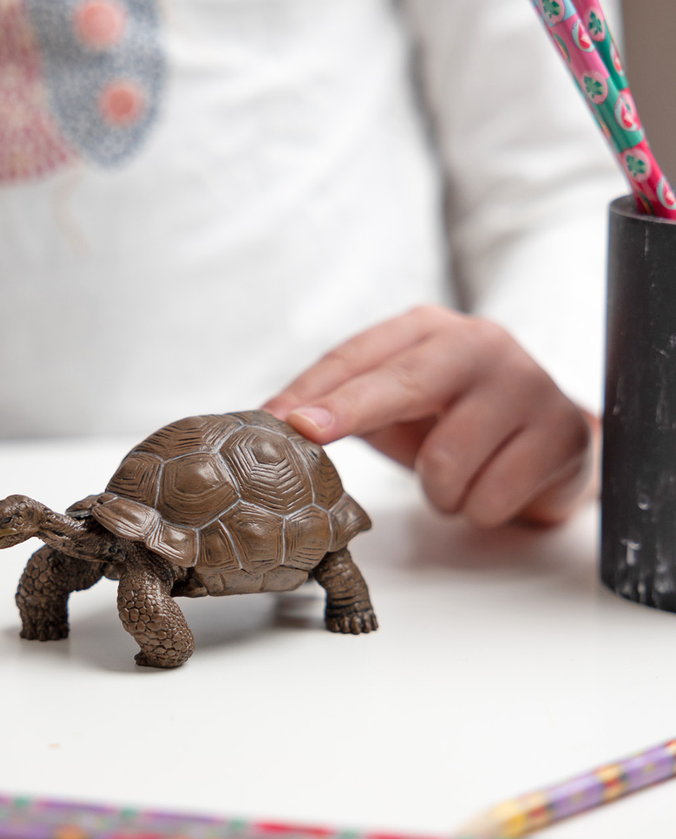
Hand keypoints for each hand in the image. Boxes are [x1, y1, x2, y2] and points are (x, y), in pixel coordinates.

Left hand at [264, 305, 598, 527]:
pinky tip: (490, 486)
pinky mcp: (562, 432)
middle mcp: (480, 344)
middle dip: (350, 411)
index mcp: (429, 330)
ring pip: (446, 460)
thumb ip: (346, 406)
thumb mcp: (396, 405)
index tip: (276, 417)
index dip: (314, 389)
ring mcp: (527, 384)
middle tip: (307, 434)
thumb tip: (284, 424)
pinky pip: (490, 496)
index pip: (360, 355)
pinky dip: (475, 508)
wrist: (545, 442)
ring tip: (452, 480)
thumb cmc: (456, 421)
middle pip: (405, 382)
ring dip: (437, 491)